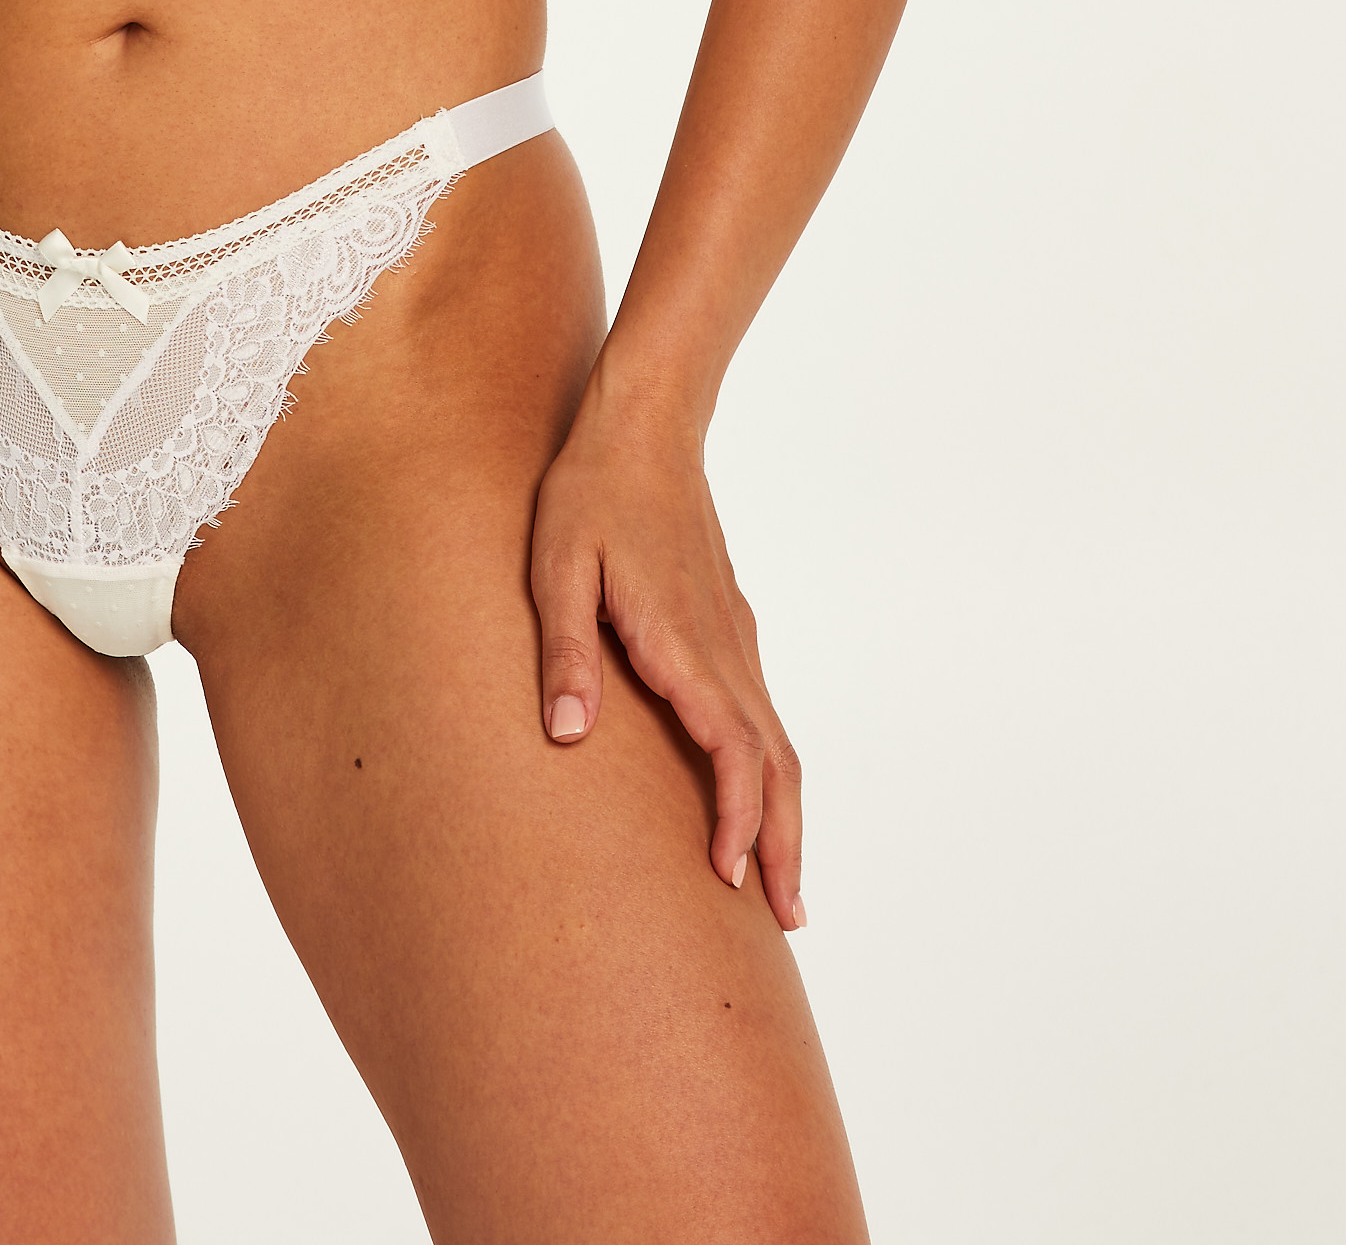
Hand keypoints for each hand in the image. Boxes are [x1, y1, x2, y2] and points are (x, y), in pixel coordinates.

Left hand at [528, 399, 805, 930]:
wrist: (642, 426)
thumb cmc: (590, 495)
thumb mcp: (556, 565)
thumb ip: (565, 650)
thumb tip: (566, 736)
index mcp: (682, 641)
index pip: (732, 749)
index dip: (739, 819)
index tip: (731, 879)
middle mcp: (723, 647)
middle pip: (776, 762)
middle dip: (786, 843)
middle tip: (789, 919)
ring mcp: (732, 636)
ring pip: (778, 741)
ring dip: (786, 813)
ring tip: (781, 882)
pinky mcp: (728, 624)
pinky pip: (761, 712)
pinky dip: (771, 769)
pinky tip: (755, 793)